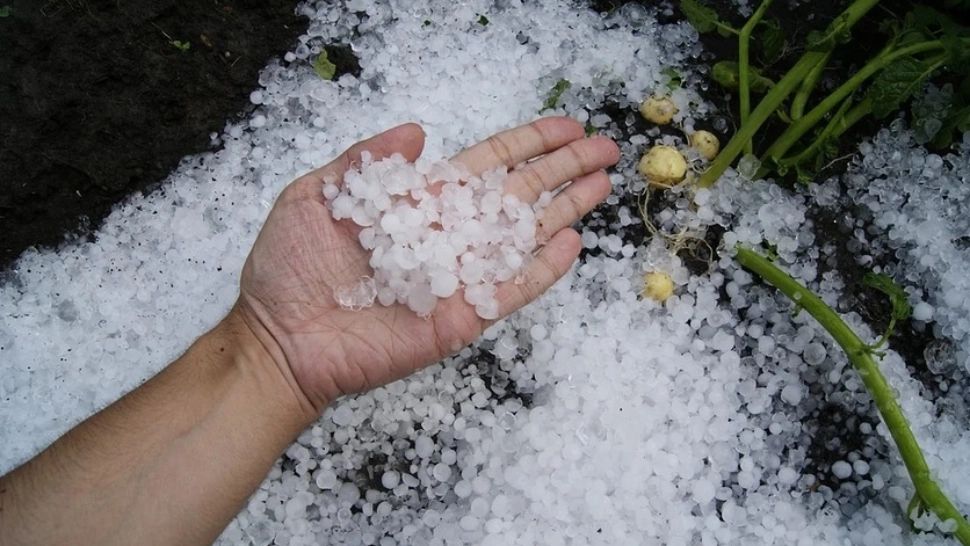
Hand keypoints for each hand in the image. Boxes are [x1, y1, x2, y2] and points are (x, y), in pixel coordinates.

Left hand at [235, 118, 619, 414]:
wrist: (279, 338)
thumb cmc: (289, 269)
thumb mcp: (316, 196)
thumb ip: (366, 161)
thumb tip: (418, 128)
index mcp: (420, 202)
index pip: (488, 165)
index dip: (528, 144)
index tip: (566, 127)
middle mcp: (448, 235)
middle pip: (519, 195)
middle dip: (563, 170)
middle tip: (606, 148)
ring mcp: (459, 277)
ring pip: (524, 237)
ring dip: (565, 210)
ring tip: (603, 184)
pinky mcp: (462, 317)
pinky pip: (511, 290)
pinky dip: (542, 270)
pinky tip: (572, 244)